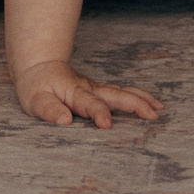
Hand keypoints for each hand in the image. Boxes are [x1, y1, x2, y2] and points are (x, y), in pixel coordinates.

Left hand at [13, 60, 163, 128]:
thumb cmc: (37, 88)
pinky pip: (121, 93)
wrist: (40, 68)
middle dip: (134, 104)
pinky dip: (138, 98)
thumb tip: (64, 120)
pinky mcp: (101, 91)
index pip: (89, 104)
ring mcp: (97, 89)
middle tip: (152, 115)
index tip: (107, 125)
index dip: (98, 113)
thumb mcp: (35, 100)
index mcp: (74, 92)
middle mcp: (90, 89)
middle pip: (115, 95)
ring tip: (159, 109)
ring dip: (141, 99)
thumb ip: (49, 110)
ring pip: (122, 92)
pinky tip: (151, 104)